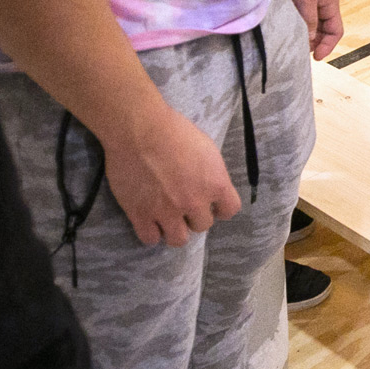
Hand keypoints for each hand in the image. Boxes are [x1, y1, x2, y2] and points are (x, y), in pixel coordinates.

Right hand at [103, 107, 241, 246]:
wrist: (139, 129)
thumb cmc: (174, 130)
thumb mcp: (206, 148)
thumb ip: (211, 173)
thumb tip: (209, 185)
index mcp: (215, 184)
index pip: (230, 210)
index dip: (220, 208)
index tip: (211, 204)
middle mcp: (194, 202)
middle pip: (202, 225)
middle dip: (194, 216)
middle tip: (182, 204)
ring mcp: (167, 211)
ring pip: (178, 239)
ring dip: (174, 229)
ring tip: (166, 217)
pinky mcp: (141, 214)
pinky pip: (150, 239)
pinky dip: (150, 232)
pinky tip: (148, 220)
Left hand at [280, 0, 343, 59]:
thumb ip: (309, 21)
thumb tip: (309, 42)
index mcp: (330, 4)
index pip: (335, 31)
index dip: (328, 46)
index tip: (315, 58)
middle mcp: (321, 3)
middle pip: (322, 30)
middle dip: (314, 42)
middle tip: (299, 52)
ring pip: (309, 24)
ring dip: (303, 33)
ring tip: (290, 42)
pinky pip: (297, 16)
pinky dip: (293, 24)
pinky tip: (283, 28)